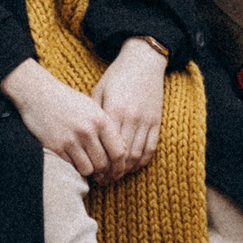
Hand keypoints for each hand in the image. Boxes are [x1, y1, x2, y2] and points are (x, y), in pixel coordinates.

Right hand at [0, 58, 129, 180]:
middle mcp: (87, 131)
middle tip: (103, 177)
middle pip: (104, 164)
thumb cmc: (68, 101)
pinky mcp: (55, 147)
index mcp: (101, 120)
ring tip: (89, 169)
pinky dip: (75, 168)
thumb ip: (107, 129)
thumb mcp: (93, 109)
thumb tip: (121, 154)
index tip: (117, 172)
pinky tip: (74, 162)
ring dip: (89, 172)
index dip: (120, 167)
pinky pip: (71, 167)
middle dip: (105, 174)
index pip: (119, 152)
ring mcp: (70, 140)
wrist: (38, 94)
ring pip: (88, 169)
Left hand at [90, 40, 167, 181]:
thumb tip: (86, 140)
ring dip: (127, 170)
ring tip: (116, 176)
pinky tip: (133, 167)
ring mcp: (146, 120)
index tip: (93, 174)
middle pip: (123, 156)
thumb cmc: (116, 76)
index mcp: (114, 111)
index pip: (107, 147)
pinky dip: (143, 161)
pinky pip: (151, 148)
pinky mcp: (157, 121)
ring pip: (138, 155)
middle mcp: (132, 118)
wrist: (143, 61)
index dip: (101, 165)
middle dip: (113, 172)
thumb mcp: (99, 92)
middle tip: (103, 181)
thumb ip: (95, 116)